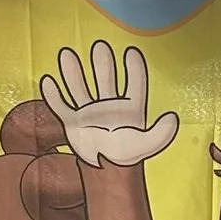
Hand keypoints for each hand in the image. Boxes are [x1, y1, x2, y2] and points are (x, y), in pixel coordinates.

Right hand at [39, 41, 177, 167]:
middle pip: (105, 78)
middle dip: (102, 63)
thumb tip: (172, 118)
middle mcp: (109, 105)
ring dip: (72, 72)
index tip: (131, 53)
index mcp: (129, 108)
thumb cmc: (127, 157)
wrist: (107, 172)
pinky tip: (48, 81)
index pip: (133, 83)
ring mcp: (89, 111)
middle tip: (100, 46)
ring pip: (79, 86)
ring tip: (67, 53)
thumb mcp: (147, 145)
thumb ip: (161, 134)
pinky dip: (53, 95)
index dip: (134, 68)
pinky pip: (61, 105)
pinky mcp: (73, 121)